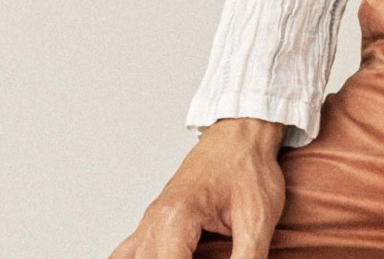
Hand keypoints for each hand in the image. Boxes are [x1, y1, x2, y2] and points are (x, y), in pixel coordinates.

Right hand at [108, 117, 287, 258]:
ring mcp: (150, 221)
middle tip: (206, 257)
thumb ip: (247, 258)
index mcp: (176, 217)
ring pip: (134, 258)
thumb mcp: (257, 218)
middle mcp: (155, 220)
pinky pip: (125, 252)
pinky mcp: (153, 223)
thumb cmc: (249, 168)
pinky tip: (150, 258)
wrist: (241, 136)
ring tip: (190, 256)